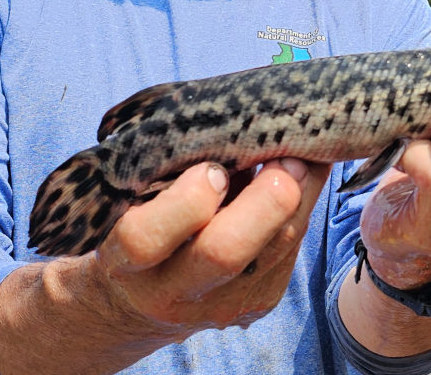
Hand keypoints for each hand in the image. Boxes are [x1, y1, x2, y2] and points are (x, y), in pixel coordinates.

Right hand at [93, 157, 330, 334]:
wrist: (143, 300)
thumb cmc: (142, 222)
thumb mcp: (138, 198)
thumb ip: (173, 169)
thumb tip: (237, 124)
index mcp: (125, 260)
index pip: (143, 239)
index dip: (185, 200)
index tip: (210, 169)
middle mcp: (169, 292)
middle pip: (223, 253)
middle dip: (265, 199)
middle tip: (284, 157)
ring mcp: (218, 305)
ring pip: (274, 249)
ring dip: (300, 193)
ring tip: (304, 155)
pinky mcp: (257, 303)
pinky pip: (291, 250)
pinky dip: (303, 207)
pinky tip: (304, 177)